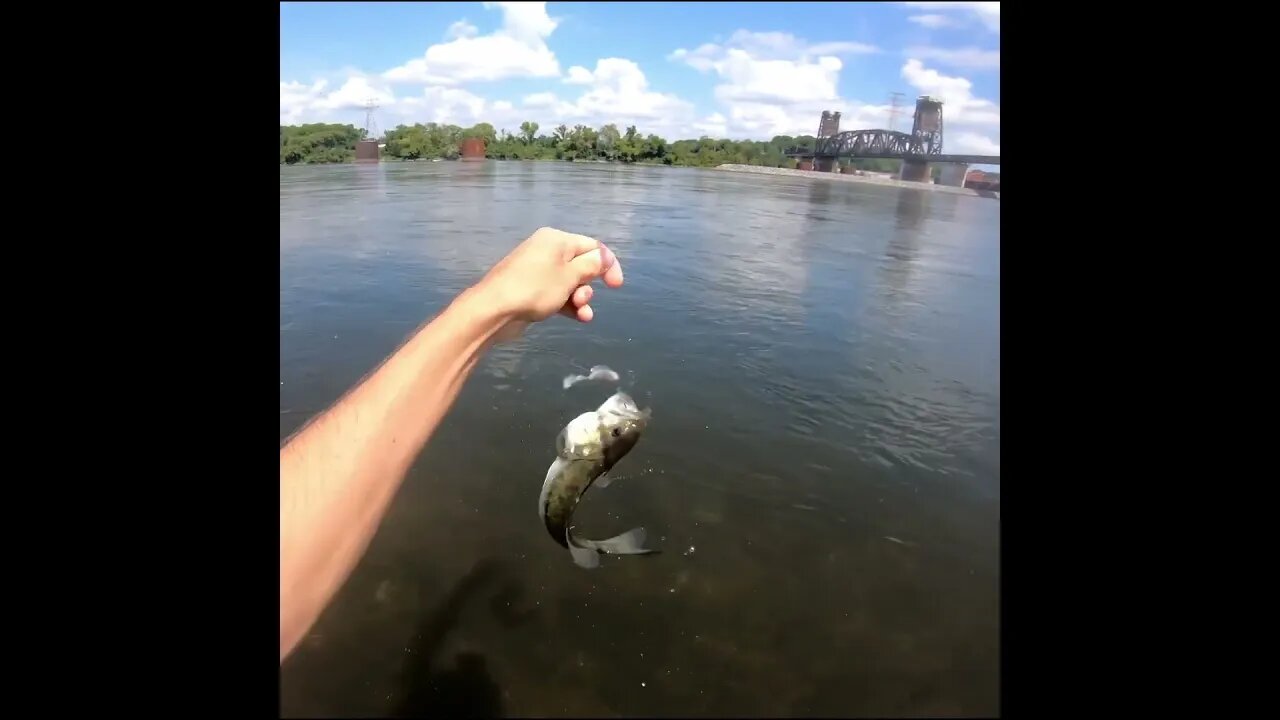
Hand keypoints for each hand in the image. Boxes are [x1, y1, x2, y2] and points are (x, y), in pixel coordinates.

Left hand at [476, 227, 624, 325]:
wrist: (494, 309)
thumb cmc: (535, 288)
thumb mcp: (570, 276)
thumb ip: (591, 265)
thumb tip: (604, 257)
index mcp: (557, 240)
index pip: (593, 246)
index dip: (608, 265)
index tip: (616, 286)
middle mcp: (548, 251)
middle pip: (582, 265)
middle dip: (589, 286)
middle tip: (583, 300)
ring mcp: (538, 270)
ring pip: (571, 282)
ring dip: (581, 298)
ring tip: (581, 312)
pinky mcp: (532, 289)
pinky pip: (558, 293)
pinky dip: (569, 304)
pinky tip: (578, 318)